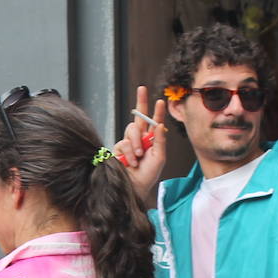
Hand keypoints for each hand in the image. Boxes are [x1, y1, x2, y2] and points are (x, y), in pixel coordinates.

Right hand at [111, 85, 167, 203]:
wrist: (134, 188)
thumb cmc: (148, 176)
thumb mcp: (159, 158)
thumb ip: (160, 141)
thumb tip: (160, 124)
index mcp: (151, 141)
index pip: (154, 123)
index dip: (156, 111)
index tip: (160, 100)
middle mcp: (140, 139)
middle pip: (139, 117)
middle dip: (141, 102)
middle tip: (142, 89)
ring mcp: (128, 143)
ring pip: (132, 130)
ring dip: (137, 143)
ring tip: (139, 157)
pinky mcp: (117, 149)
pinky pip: (124, 142)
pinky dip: (130, 152)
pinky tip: (131, 161)